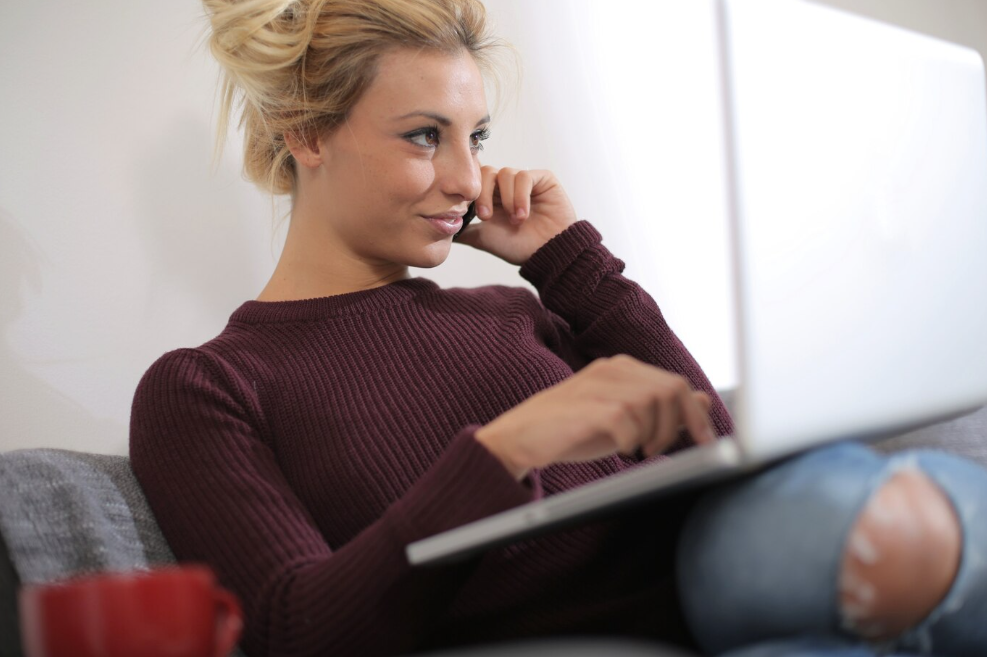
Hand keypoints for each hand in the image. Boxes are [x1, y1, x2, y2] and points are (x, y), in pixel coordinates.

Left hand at [454, 166, 577, 265]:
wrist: (546, 253)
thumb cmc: (518, 247)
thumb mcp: (482, 238)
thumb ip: (463, 228)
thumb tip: (437, 226)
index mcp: (492, 196)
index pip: (474, 180)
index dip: (471, 194)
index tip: (474, 216)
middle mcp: (506, 186)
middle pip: (485, 172)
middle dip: (483, 194)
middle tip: (487, 217)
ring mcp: (524, 181)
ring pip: (504, 173)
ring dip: (506, 199)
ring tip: (515, 220)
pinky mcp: (542, 179)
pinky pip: (524, 176)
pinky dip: (520, 195)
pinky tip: (523, 214)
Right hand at [475, 355, 716, 479]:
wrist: (517, 437)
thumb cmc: (569, 429)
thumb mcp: (622, 420)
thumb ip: (660, 408)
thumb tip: (704, 400)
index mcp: (622, 369)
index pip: (675, 383)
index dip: (695, 414)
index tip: (705, 441)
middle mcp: (611, 370)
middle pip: (670, 390)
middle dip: (678, 425)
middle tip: (662, 449)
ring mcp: (596, 385)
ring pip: (652, 403)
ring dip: (654, 434)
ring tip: (640, 450)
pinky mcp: (584, 406)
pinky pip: (625, 419)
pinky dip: (631, 439)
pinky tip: (622, 450)